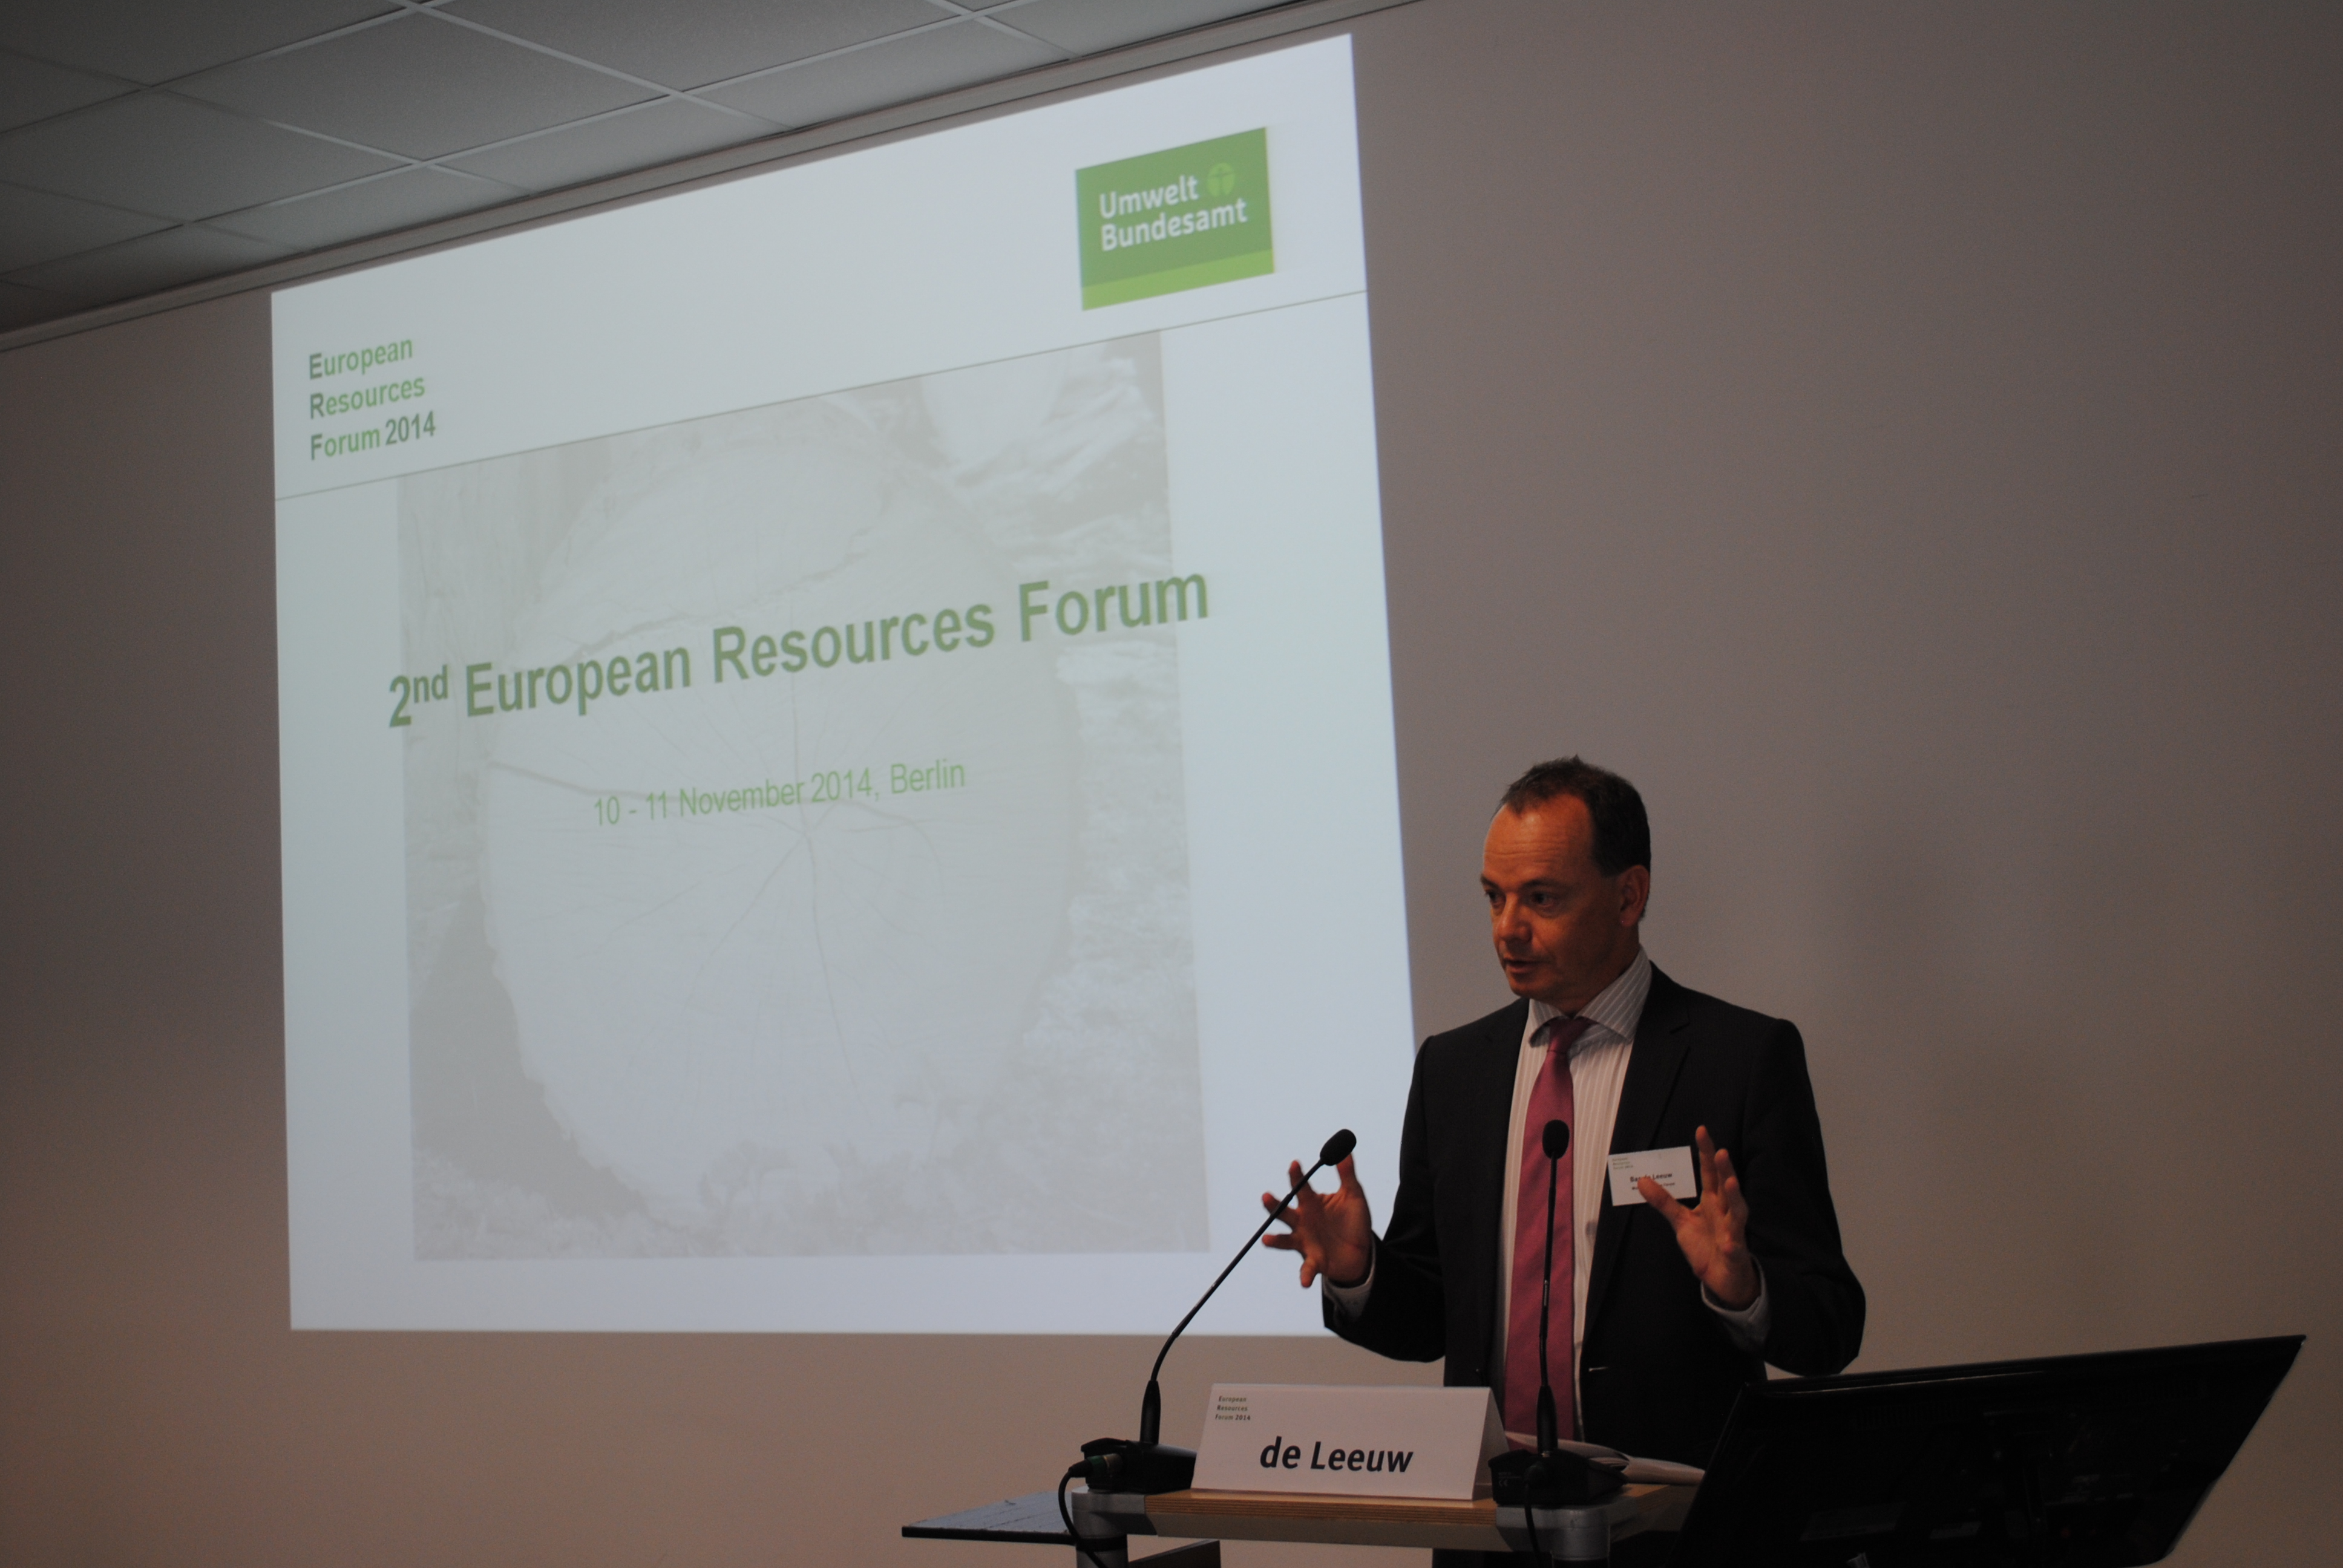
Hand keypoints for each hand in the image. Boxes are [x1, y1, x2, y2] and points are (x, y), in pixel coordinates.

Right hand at [1260, 1155, 1373, 1287]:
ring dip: (1275, 1240)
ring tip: (1267, 1239)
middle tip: (1265, 1196)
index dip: (1296, 1175)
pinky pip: (1306, 1269)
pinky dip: (1304, 1275)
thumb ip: (1347, 1174)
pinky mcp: (1313, 1261)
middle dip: (1273, 1205)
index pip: (1301, 1187)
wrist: (1361, 1252)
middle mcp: (1303, 1221)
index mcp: (1312, 1203)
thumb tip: (1345, 1149)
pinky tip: (1304, 1282)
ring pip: (1285, 1239)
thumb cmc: (1352, 1221)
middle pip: (1284, 1211)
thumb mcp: (1354, 1196)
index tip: (1295, 1163)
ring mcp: (1305, 1241)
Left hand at [1638, 1126, 1758, 1309]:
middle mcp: (1725, 1213)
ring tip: (1731, 1182)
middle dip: (1724, 1170)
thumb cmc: (1706, 1246)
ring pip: (1738, 1213)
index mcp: (1712, 1203)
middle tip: (1720, 1151)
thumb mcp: (1681, 1222)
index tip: (1701, 1131)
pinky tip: (1728, 1244)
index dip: (1706, 1153)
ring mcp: (1733, 1234)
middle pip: (1726, 1188)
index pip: (1709, 1174)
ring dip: (1736, 1198)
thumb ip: (1664, 1201)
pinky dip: (1732, 1247)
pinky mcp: (1735, 1255)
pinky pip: (1735, 1250)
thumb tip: (1642, 1180)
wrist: (1723, 1279)